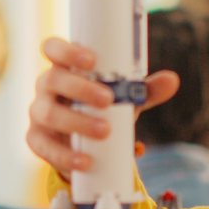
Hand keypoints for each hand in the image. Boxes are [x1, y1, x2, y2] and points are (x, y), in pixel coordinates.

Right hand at [25, 37, 178, 173]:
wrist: (84, 145)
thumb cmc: (100, 110)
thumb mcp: (123, 99)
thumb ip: (145, 90)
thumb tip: (172, 80)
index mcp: (64, 68)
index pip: (53, 48)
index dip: (67, 51)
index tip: (91, 61)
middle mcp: (47, 86)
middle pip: (54, 79)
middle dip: (81, 89)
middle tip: (108, 100)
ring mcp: (39, 112)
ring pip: (49, 113)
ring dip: (77, 122)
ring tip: (105, 131)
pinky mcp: (37, 139)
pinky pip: (45, 146)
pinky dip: (65, 155)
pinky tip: (85, 161)